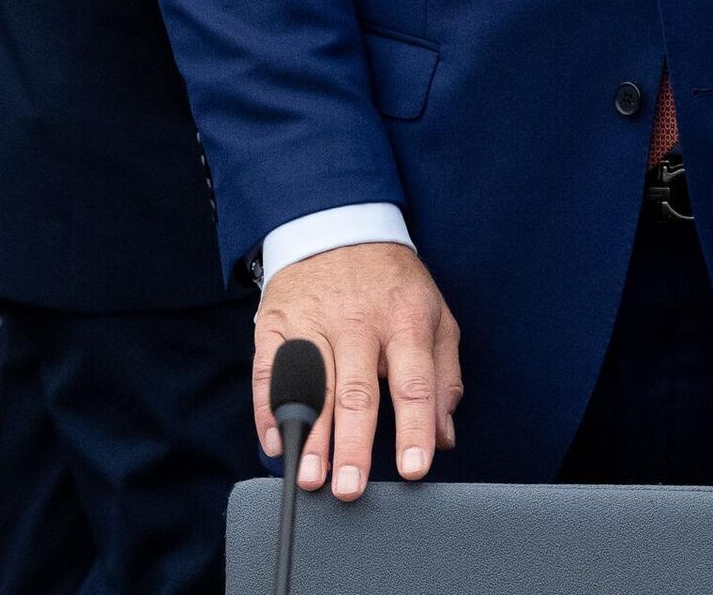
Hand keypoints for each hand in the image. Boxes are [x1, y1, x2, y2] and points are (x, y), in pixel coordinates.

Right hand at [254, 242, 462, 498]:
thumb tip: (444, 437)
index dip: (415, 428)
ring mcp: (314, 320)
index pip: (413, 381)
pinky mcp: (278, 321)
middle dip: (353, 443)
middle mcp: (358, 321)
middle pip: (356, 390)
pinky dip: (268, 408)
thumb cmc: (393, 284)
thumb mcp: (434, 315)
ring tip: (310, 476)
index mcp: (405, 319)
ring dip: (310, 435)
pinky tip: (276, 441)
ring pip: (312, 385)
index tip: (415, 468)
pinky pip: (269, 369)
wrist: (341, 226)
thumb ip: (444, 375)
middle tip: (350, 487)